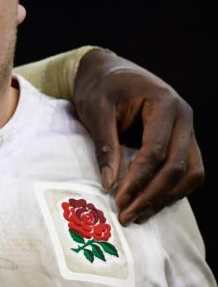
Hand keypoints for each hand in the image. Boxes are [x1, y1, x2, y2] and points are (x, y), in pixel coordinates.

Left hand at [72, 49, 203, 223]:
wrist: (108, 71)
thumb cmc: (100, 87)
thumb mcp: (96, 111)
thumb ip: (105, 146)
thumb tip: (109, 184)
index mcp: (164, 103)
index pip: (156, 150)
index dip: (137, 179)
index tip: (118, 199)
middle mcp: (184, 117)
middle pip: (178, 166)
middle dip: (152, 195)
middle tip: (127, 215)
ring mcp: (187, 129)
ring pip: (190, 173)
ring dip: (166, 197)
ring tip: (138, 215)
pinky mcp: (183, 141)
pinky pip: (187, 171)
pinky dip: (171, 190)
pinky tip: (148, 204)